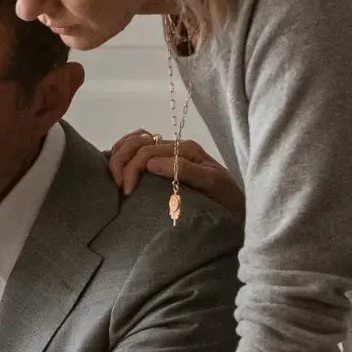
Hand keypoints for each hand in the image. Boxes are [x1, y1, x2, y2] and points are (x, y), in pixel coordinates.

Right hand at [106, 130, 243, 216]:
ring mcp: (167, 153)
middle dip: (121, 162)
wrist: (236, 210)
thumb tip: (151, 164)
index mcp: (185, 149)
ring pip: (133, 141)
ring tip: (115, 179)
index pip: (146, 151)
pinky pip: (137, 149)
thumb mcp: (211, 183)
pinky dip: (122, 154)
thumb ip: (185, 170)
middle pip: (136, 142)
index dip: (131, 169)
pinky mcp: (163, 163)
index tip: (127, 193)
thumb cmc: (226, 200)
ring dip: (118, 155)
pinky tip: (117, 170)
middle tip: (118, 188)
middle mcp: (174, 147)